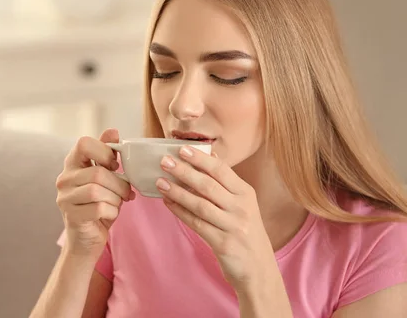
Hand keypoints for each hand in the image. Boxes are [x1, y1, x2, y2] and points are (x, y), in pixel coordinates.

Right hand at [56, 128, 135, 258]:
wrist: (87, 240)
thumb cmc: (99, 205)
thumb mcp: (105, 177)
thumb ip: (107, 155)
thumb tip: (113, 131)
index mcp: (72, 164)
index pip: (84, 143)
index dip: (104, 152)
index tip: (114, 165)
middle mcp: (64, 179)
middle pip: (97, 172)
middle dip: (119, 183)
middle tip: (126, 192)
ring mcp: (65, 198)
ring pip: (98, 191)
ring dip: (116, 198)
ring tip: (117, 203)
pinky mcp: (72, 217)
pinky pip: (100, 208)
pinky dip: (112, 211)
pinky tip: (110, 214)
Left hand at [156, 146, 276, 289]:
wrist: (259, 269)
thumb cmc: (246, 232)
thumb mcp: (243, 204)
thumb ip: (227, 183)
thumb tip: (210, 156)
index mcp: (246, 193)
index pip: (221, 170)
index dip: (200, 159)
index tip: (182, 149)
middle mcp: (241, 208)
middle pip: (208, 185)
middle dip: (184, 171)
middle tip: (165, 161)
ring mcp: (233, 226)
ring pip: (199, 204)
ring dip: (177, 192)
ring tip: (160, 181)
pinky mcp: (223, 243)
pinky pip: (196, 223)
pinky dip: (180, 212)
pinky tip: (168, 202)